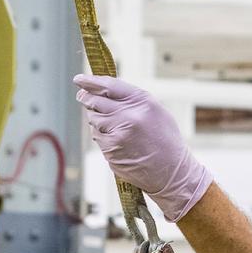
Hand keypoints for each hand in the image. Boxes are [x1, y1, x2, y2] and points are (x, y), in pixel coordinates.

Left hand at [74, 75, 212, 220]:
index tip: (79, 79)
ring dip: (96, 118)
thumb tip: (104, 91)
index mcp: (142, 102)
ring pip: (93, 119)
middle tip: (82, 96)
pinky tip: (115, 139)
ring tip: (111, 123)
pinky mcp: (111, 151)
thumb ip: (131, 99)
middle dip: (86, 97)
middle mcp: (128, 117)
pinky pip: (97, 137)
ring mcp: (118, 135)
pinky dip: (101, 135)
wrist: (172, 173)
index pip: (108, 86)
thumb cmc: (165, 140)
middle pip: (95, 101)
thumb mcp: (156, 111)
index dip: (90, 81)